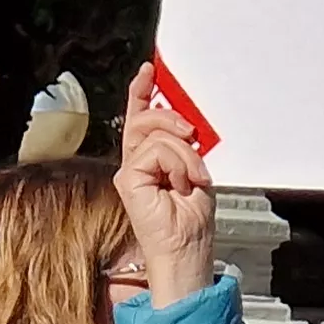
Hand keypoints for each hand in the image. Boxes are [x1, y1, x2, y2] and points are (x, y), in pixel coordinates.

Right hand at [114, 63, 218, 304]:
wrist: (185, 252)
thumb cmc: (191, 223)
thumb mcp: (194, 173)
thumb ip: (185, 148)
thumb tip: (185, 125)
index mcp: (151, 161)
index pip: (140, 120)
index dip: (142, 93)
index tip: (149, 71)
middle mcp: (136, 164)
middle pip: (145, 118)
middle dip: (171, 118)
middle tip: (192, 135)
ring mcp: (129, 172)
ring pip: (156, 135)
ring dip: (185, 153)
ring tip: (192, 177)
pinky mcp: (128, 179)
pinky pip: (156, 151)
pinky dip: (179, 163)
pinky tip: (183, 182)